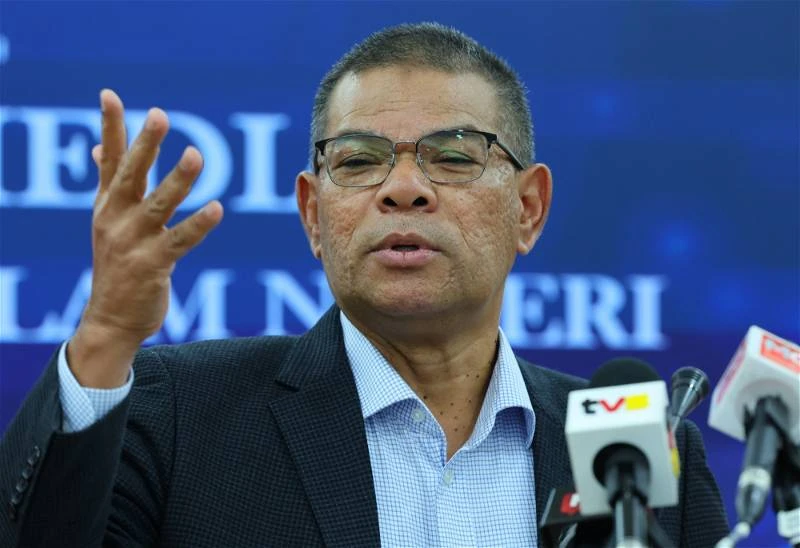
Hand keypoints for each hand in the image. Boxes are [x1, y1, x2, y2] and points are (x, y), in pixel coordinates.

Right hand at [67, 89, 223, 387]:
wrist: (110, 319)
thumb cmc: (116, 264)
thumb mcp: (107, 220)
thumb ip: (110, 182)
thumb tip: (99, 146)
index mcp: (107, 205)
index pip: (110, 160)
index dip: (111, 127)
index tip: (110, 94)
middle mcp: (115, 219)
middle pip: (130, 176)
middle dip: (145, 145)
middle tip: (160, 115)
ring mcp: (132, 243)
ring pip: (157, 206)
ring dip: (177, 180)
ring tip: (196, 154)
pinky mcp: (152, 266)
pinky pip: (179, 241)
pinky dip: (198, 225)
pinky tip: (217, 208)